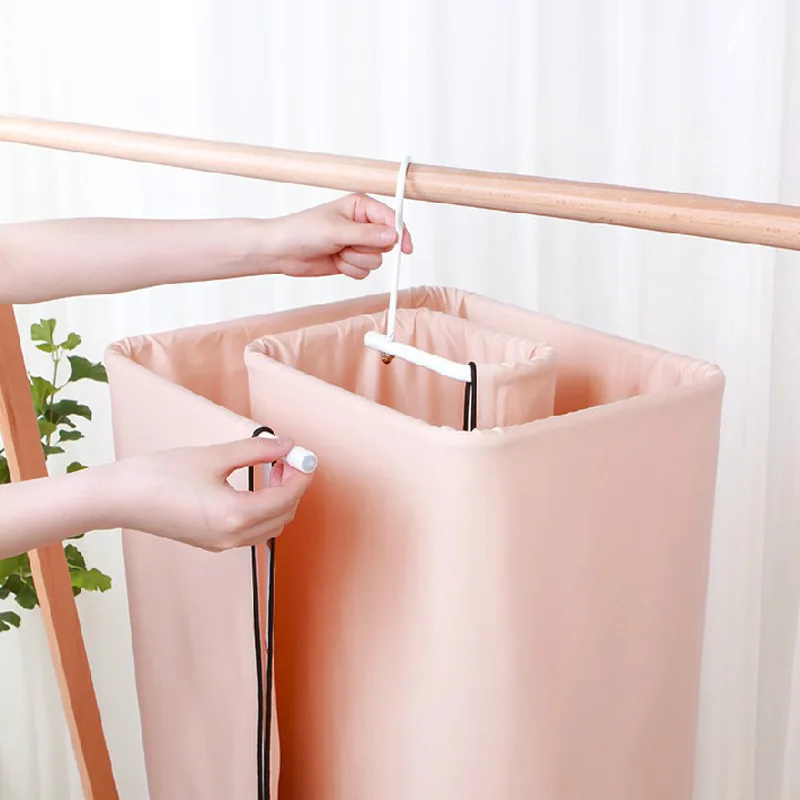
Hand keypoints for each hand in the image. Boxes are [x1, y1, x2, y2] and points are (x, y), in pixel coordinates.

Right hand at [111, 436, 312, 551]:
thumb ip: (257, 451)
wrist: (120, 499)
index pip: (287, 497)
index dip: (301, 475)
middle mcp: (233, 536)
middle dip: (293, 486)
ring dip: (279, 499)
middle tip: (288, 458)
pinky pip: (252, 530)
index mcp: (236, 515)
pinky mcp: (212, 542)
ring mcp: (222, 543)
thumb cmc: (161, 475)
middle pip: (283, 514)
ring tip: (271, 468)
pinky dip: (263, 509)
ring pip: (270, 526)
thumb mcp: (214, 457)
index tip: (304, 455)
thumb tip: (288, 445)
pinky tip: (255, 486)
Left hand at [271, 193, 413, 279]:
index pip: (391, 219)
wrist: (282, 251)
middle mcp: (362, 224)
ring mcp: (357, 244)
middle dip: (367, 249)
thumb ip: (367, 234)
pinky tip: (336, 262)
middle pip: (386, 243)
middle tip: (347, 245)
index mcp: (360, 207)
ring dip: (356, 261)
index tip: (405, 248)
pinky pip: (365, 271)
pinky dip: (351, 270)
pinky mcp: (351, 260)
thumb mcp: (337, 230)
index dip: (400, 233)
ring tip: (337, 253)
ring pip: (376, 260)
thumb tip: (394, 235)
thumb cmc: (302, 231)